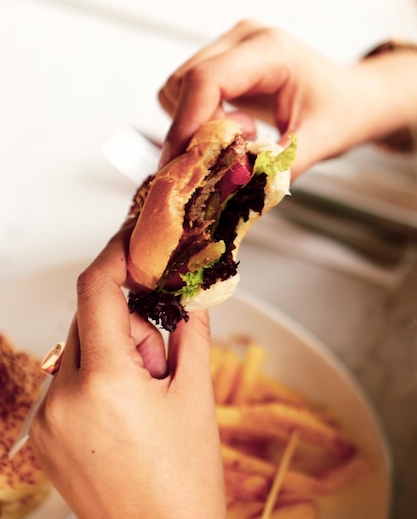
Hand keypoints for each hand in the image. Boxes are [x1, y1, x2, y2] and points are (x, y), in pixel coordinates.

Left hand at [30, 230, 225, 518]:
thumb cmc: (183, 481)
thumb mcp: (195, 395)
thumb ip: (189, 331)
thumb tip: (187, 295)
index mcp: (104, 380)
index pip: (96, 291)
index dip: (113, 256)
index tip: (129, 242)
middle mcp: (63, 398)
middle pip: (90, 320)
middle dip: (128, 324)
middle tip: (159, 360)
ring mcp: (47, 420)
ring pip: (78, 350)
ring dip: (111, 353)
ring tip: (143, 398)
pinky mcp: (42, 436)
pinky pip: (67, 382)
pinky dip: (94, 379)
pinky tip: (123, 414)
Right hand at [159, 20, 416, 176]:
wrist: (351, 98)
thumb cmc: (342, 113)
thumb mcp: (320, 142)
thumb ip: (280, 167)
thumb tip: (236, 191)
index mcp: (270, 50)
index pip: (207, 80)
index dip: (187, 123)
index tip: (181, 165)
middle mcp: (242, 39)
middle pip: (184, 84)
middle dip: (193, 130)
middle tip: (228, 156)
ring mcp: (228, 46)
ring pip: (176, 89)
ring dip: (195, 125)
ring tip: (241, 137)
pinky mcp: (220, 62)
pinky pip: (183, 94)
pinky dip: (196, 120)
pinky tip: (232, 128)